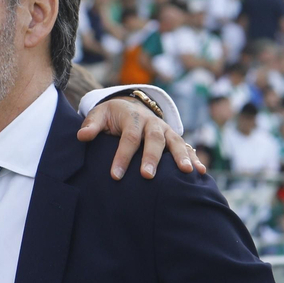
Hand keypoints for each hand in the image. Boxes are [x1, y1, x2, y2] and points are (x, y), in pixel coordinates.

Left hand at [77, 97, 204, 179]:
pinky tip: (201, 172)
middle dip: (152, 158)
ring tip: (187, 172)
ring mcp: (166, 130)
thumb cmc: (112, 116)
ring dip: (181, 157)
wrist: (131, 107)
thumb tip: (82, 136)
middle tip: (147, 176)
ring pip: (175, 142)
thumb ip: (92, 125)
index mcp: (133, 118)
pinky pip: (186, 148)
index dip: (122, 156)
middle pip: (154, 140)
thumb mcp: (100, 116)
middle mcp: (152, 123)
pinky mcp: (174, 138)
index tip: (115, 175)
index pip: (129, 138)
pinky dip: (195, 158)